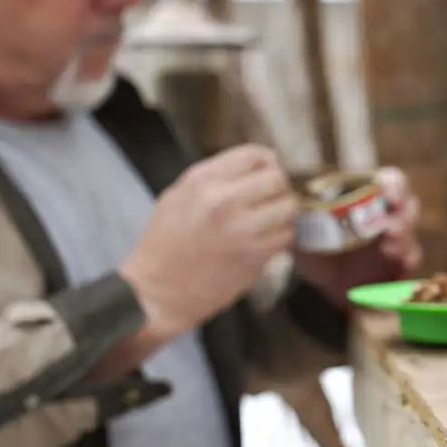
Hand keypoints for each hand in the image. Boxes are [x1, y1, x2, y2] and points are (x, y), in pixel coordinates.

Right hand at [120, 144, 295, 342]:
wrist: (158, 292)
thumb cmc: (163, 243)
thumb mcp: (177, 195)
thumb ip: (215, 176)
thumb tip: (255, 165)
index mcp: (203, 181)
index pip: (254, 155)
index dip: (266, 160)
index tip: (266, 170)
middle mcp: (225, 202)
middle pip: (277, 178)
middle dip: (278, 185)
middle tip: (271, 195)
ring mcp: (243, 230)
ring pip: (288, 207)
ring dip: (283, 211)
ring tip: (270, 217)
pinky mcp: (255, 256)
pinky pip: (285, 235)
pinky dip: (280, 235)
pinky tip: (265, 238)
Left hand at [295, 166, 422, 308]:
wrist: (316, 279)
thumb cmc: (313, 242)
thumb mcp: (305, 225)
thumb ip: (306, 215)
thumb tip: (298, 207)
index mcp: (368, 195)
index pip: (392, 181)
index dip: (396, 186)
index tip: (390, 197)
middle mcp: (387, 214)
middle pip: (409, 207)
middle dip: (403, 217)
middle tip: (390, 231)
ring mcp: (394, 240)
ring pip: (411, 234)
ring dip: (405, 240)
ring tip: (389, 250)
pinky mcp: (397, 264)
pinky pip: (409, 260)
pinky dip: (406, 261)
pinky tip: (398, 265)